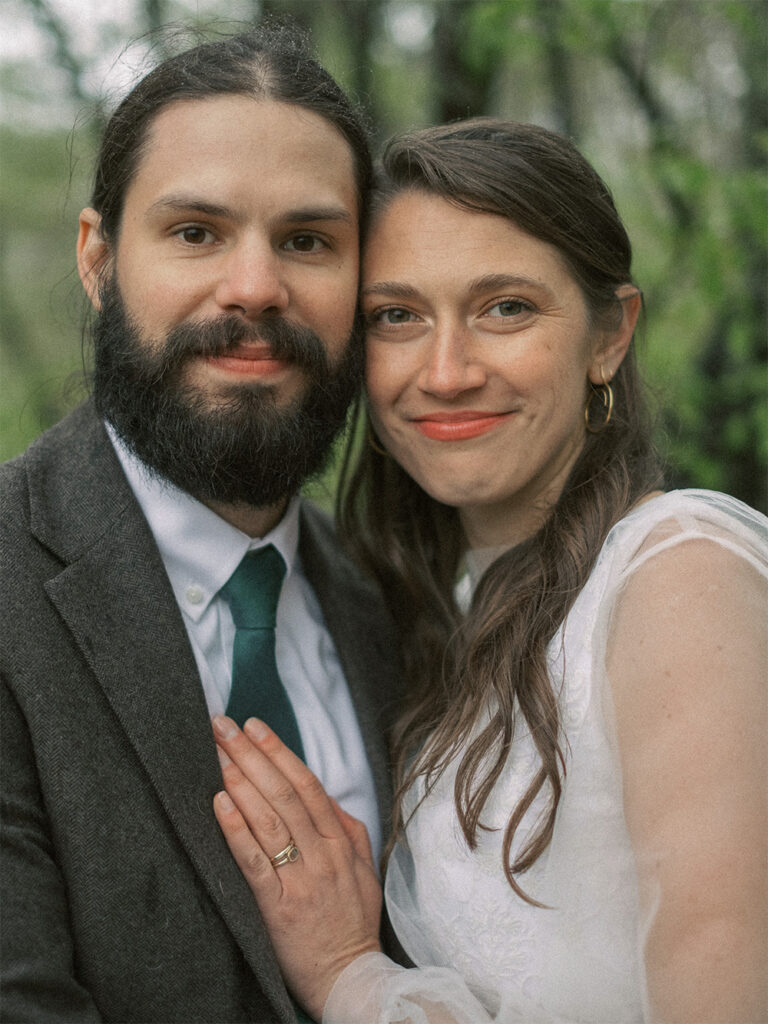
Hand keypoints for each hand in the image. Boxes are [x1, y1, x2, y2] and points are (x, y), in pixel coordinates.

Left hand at [212, 715, 382, 1020]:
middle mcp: (321, 854)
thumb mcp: (364, 872)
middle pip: (284, 793)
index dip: (279, 751)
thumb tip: (328, 799)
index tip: (255, 725)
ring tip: (219, 754)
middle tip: (224, 726)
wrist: (349, 979)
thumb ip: (348, 831)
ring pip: (269, 820)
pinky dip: (237, 830)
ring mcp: (301, 879)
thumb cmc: (352, 924)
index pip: (307, 785)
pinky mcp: (278, 907)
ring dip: (241, 782)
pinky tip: (220, 804)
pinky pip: (255, 862)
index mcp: (339, 842)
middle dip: (252, 754)